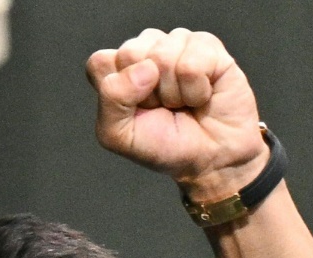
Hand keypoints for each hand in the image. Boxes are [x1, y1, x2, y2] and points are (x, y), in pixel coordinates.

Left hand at [87, 28, 269, 202]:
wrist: (212, 158)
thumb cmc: (167, 146)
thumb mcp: (120, 135)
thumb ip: (111, 98)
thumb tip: (145, 67)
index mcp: (119, 70)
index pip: (100, 63)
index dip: (117, 92)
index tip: (136, 112)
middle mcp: (145, 51)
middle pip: (129, 53)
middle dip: (148, 92)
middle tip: (163, 108)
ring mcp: (175, 44)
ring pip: (162, 56)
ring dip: (175, 93)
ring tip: (184, 103)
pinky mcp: (206, 45)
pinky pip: (192, 63)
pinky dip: (197, 90)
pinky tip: (202, 95)